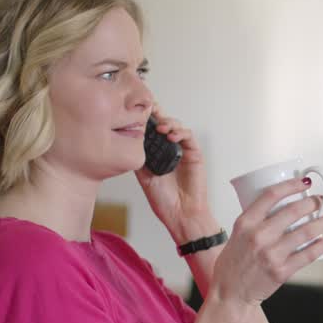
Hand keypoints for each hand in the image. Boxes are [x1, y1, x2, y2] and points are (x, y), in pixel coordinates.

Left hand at [134, 105, 213, 240]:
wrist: (180, 213)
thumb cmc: (164, 199)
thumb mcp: (144, 176)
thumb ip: (139, 159)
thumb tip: (127, 140)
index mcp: (157, 153)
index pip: (152, 130)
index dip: (147, 118)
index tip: (138, 109)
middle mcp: (170, 149)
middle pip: (165, 124)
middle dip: (158, 113)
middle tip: (149, 108)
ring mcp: (183, 151)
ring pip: (177, 127)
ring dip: (169, 123)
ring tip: (160, 126)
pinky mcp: (195, 154)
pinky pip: (189, 137)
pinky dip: (181, 133)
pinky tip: (171, 135)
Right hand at [211, 177, 322, 306]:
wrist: (228, 294)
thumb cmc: (232, 266)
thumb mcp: (236, 235)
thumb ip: (255, 222)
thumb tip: (280, 208)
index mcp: (245, 223)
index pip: (271, 195)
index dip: (291, 185)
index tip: (303, 182)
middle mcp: (258, 236)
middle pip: (293, 211)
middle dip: (313, 202)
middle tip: (320, 201)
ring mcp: (271, 254)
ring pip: (306, 231)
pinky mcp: (282, 271)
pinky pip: (308, 254)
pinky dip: (320, 246)